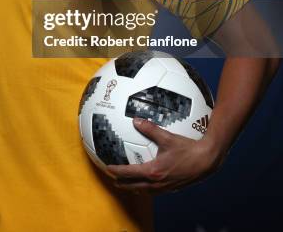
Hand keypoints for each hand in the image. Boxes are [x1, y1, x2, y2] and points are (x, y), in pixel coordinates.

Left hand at [107, 118, 222, 194]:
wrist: (206, 161)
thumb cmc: (187, 149)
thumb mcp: (167, 137)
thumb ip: (150, 128)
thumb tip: (136, 120)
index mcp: (153, 171)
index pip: (129, 173)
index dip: (117, 171)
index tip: (107, 169)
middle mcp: (157, 182)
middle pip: (134, 187)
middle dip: (122, 184)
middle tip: (113, 179)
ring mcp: (165, 187)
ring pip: (144, 191)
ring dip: (133, 188)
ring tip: (127, 184)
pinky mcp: (172, 187)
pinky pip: (154, 191)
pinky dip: (146, 188)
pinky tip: (147, 182)